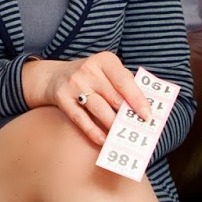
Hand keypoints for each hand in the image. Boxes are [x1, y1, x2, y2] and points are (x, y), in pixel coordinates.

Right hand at [23, 51, 150, 145]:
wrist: (54, 76)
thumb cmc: (90, 77)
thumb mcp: (106, 71)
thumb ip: (124, 84)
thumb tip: (143, 108)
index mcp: (104, 61)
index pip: (124, 81)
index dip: (137, 99)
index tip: (147, 115)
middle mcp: (89, 70)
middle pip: (113, 96)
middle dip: (127, 115)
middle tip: (137, 129)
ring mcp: (74, 84)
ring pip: (99, 108)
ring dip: (113, 125)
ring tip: (123, 136)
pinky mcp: (62, 98)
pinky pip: (81, 118)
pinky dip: (93, 131)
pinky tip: (104, 140)